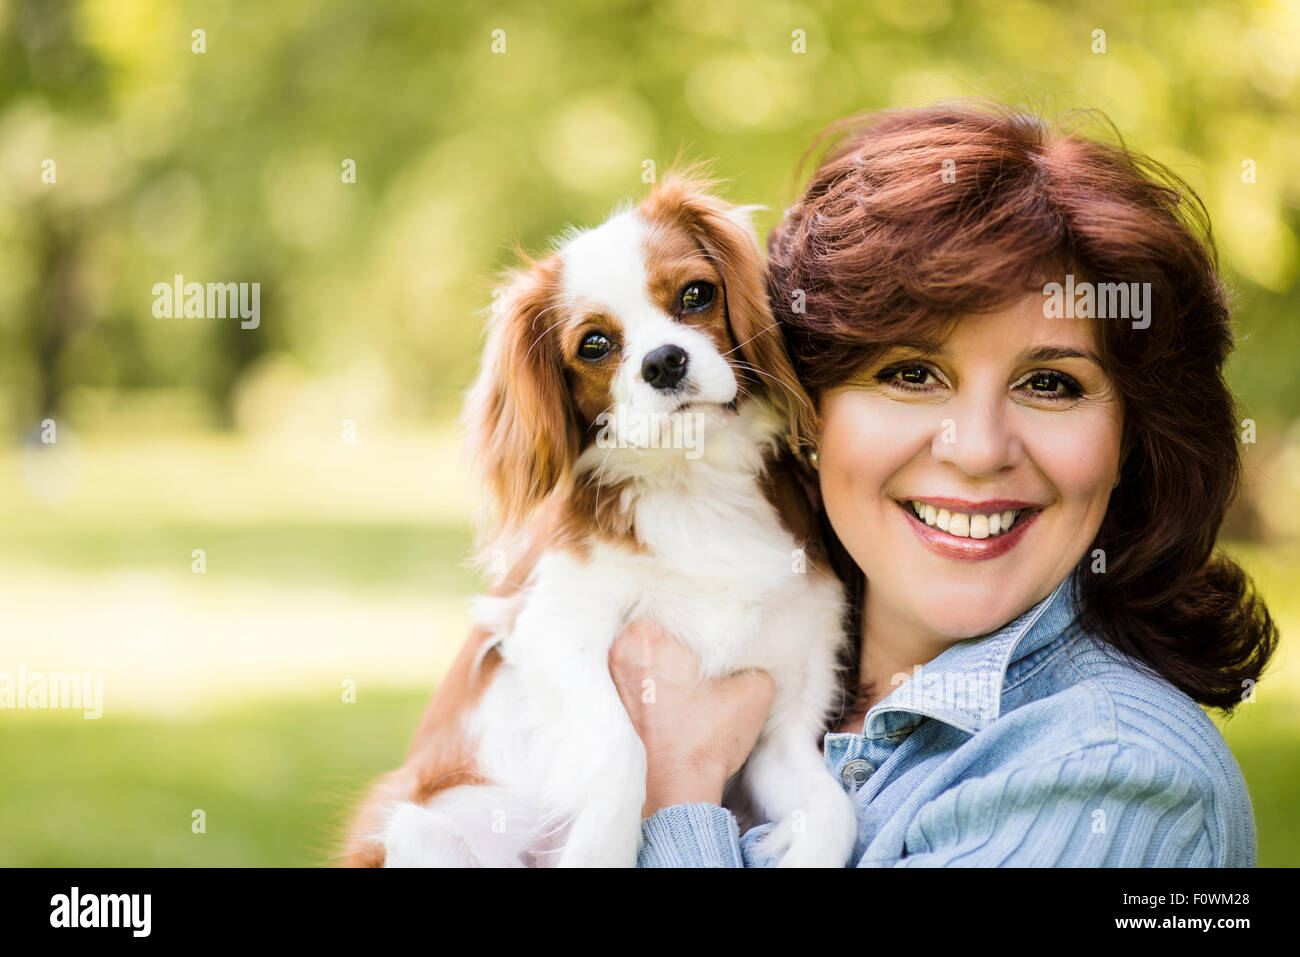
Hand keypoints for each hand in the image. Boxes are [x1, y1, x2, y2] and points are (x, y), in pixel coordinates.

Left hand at [609, 618, 775, 818]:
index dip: (697, 604)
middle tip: (702, 637)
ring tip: (688, 663)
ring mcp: (608, 675)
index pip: (672, 597)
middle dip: (676, 626)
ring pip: (638, 646)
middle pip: (651, 618)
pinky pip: (630, 672)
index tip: (713, 612)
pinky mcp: (609, 700)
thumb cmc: (708, 738)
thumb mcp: (754, 688)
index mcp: (648, 633)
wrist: (676, 788)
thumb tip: (749, 652)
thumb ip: (754, 658)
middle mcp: (618, 649)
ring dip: (660, 651)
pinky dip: (647, 674)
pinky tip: (671, 686)